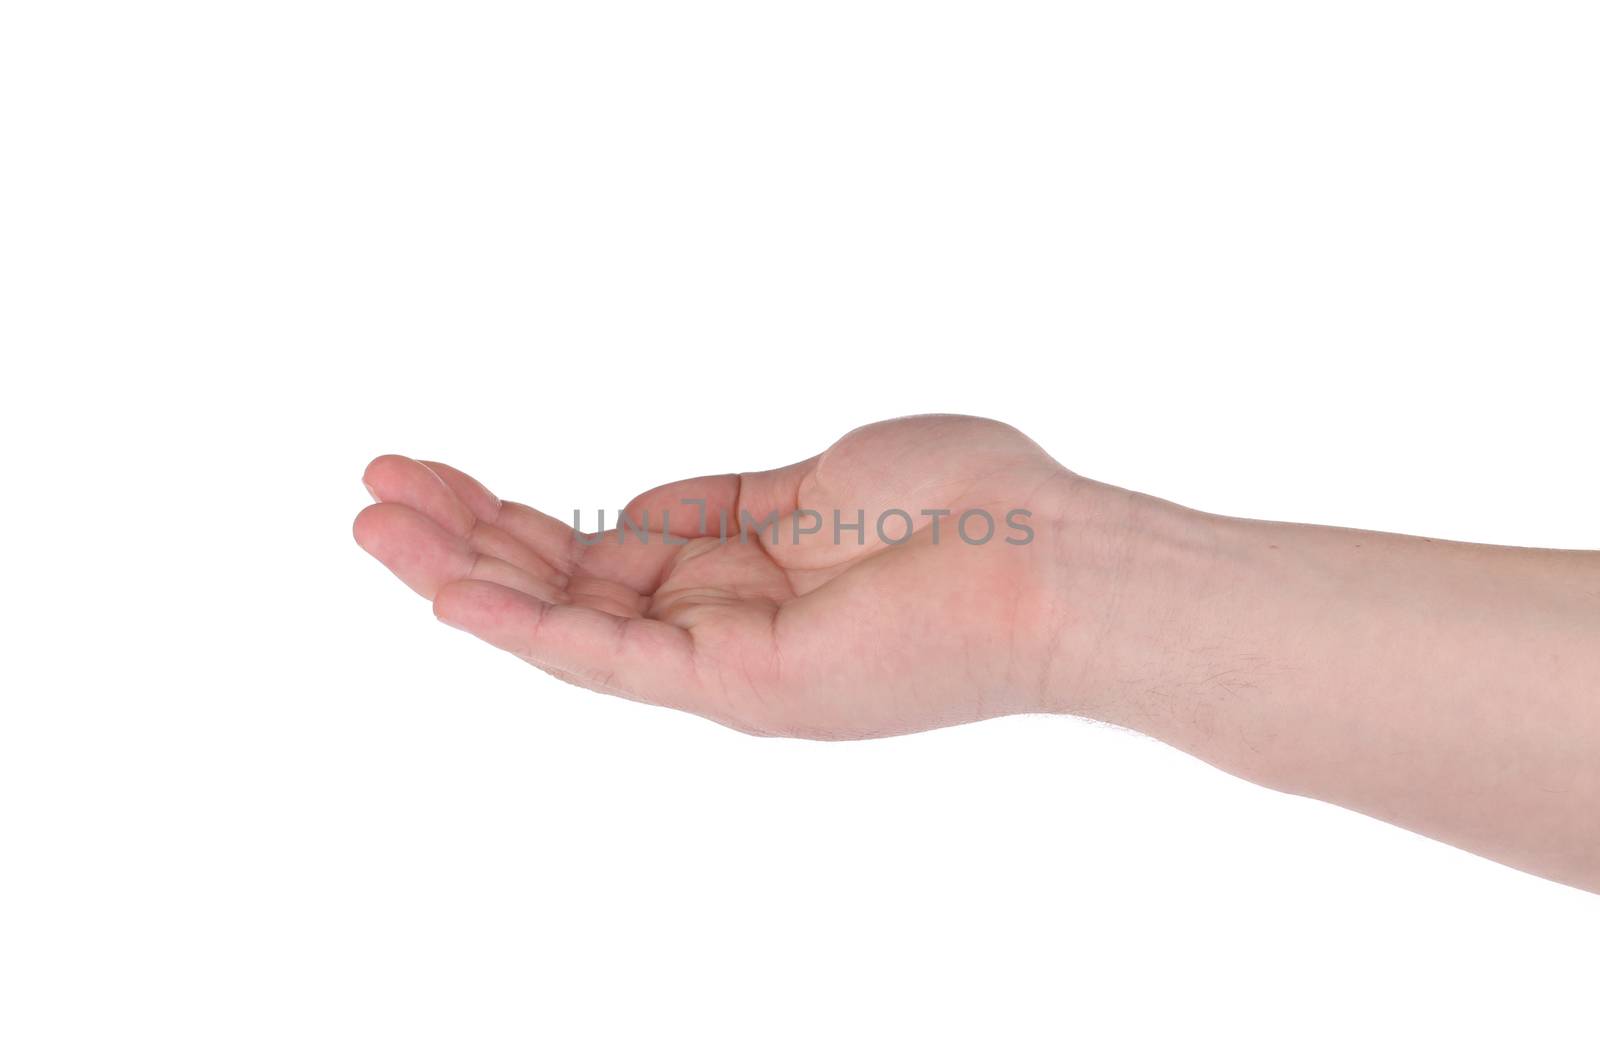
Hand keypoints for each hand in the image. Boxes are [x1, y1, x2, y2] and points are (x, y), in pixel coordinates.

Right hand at [354, 415, 1119, 737]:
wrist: (1053, 559)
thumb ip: (722, 505)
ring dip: (464, 572)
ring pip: (567, 623)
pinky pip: (610, 657)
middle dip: (467, 536)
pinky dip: (523, 625)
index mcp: (744, 579)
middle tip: (373, 491)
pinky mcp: (740, 686)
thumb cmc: (968, 506)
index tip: (445, 475)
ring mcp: (727, 665)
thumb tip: (635, 507)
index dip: (521, 515)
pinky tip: (445, 590)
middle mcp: (723, 632)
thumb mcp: (817, 482)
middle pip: (568, 585)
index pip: (605, 551)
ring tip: (371, 522)